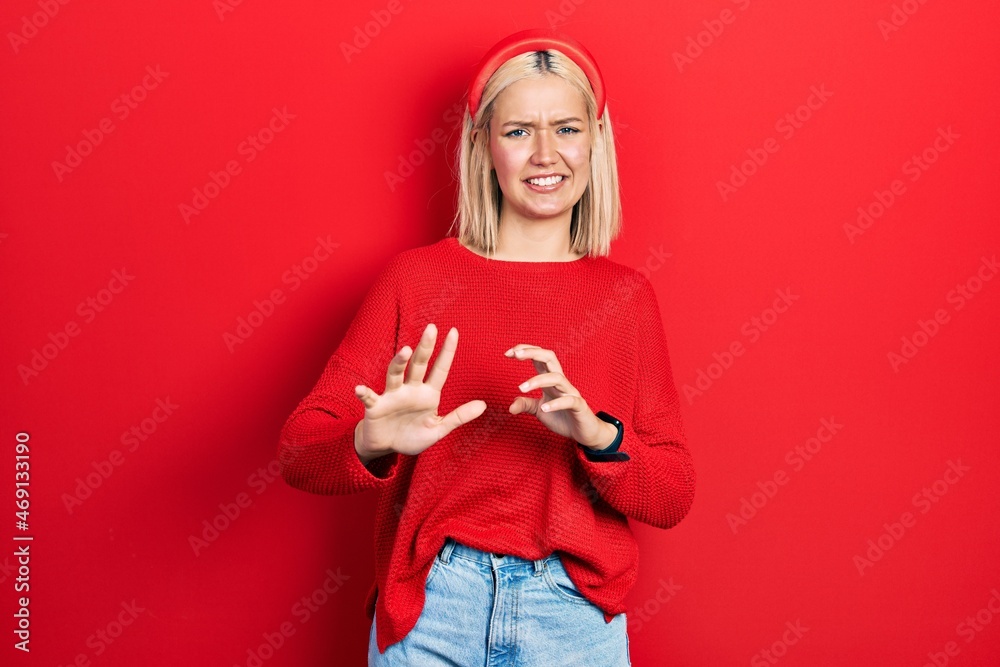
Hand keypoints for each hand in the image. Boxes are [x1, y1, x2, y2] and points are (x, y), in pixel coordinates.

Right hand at [353, 323, 486, 462]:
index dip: (447, 352)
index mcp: (427, 394)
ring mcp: (392, 396)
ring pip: (395, 374)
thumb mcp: (438, 428)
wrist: (386, 447)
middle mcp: (410, 389)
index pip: (439, 369)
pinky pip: (369, 398)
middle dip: (425, 347)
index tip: (454, 331)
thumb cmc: (412, 435)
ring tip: (405, 351)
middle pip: (418, 364)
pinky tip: (360, 389)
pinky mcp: (375, 407)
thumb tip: (484, 405)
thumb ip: (459, 417)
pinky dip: (364, 393)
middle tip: (431, 328)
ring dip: (399, 363)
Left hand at [504, 344, 617, 449]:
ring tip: (521, 388)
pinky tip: (544, 408)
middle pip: (550, 358)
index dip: (525, 350)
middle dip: (533, 352)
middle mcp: (560, 382)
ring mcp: (571, 393)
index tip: (507, 353)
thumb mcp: (539, 411)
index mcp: (550, 380)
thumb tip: (510, 406)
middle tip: (516, 354)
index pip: (539, 357)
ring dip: (537, 380)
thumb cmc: (563, 418)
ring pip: (557, 378)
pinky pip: (569, 401)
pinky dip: (556, 403)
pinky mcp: (579, 406)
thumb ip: (525, 405)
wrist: (585, 432)